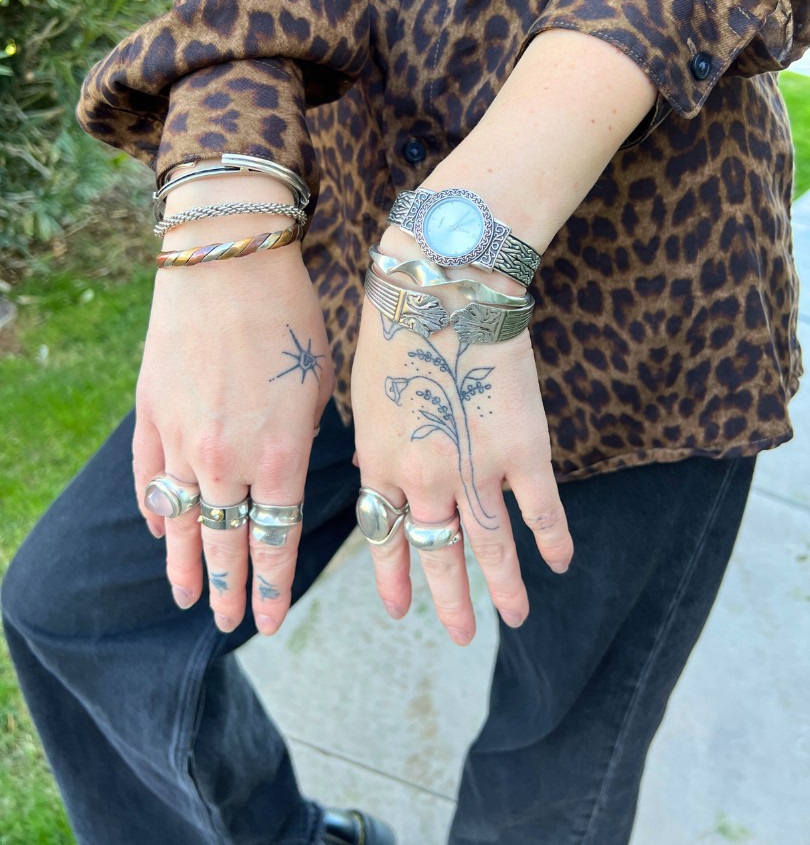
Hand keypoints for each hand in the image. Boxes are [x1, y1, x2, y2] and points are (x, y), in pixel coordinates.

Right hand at [133, 243, 333, 634]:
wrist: (229, 262)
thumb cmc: (290, 315)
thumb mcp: (320, 383)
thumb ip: (306, 437)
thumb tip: (292, 467)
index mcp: (281, 458)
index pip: (275, 543)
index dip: (274, 587)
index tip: (272, 620)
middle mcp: (226, 462)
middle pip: (224, 545)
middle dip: (230, 590)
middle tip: (230, 623)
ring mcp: (180, 441)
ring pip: (179, 524)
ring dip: (184, 566)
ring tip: (187, 598)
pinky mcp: (150, 415)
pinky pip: (148, 479)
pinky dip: (154, 510)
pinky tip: (159, 532)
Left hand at [350, 243, 573, 644]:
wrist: (443, 290)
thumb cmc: (394, 329)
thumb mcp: (363, 394)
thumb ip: (371, 446)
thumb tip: (370, 476)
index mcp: (380, 464)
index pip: (385, 536)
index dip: (394, 576)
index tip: (400, 610)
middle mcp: (424, 480)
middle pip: (438, 553)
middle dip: (448, 601)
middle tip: (458, 635)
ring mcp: (475, 471)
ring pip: (490, 548)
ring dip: (502, 589)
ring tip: (512, 619)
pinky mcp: (523, 451)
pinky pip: (540, 510)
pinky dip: (552, 540)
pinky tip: (559, 563)